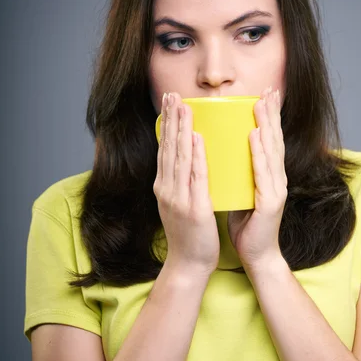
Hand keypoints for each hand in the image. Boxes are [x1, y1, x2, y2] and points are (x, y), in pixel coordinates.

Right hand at [153, 91, 219, 280]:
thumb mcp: (179, 204)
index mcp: (164, 187)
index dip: (167, 126)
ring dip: (181, 130)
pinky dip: (195, 156)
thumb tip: (187, 162)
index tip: (170, 104)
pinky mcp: (193, 208)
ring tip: (184, 107)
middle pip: (168, 148)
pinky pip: (195, 177)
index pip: (165, 150)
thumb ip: (180, 183)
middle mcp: (167, 189)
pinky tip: (196, 138)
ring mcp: (178, 198)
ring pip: (179, 157)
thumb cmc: (189, 235)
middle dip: (171, 120)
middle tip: (173, 95)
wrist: (188, 264)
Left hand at [227, 86, 287, 275]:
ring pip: (271, 151)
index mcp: (266, 176)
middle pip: (273, 140)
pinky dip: (258, 152)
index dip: (266, 118)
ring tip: (261, 103)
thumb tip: (218, 155)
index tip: (261, 95)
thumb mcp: (240, 192)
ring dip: (267, 125)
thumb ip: (236, 174)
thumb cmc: (245, 224)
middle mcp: (274, 178)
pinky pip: (263, 173)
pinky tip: (254, 135)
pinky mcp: (270, 202)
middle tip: (267, 90)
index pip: (266, 141)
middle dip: (271, 113)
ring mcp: (275, 189)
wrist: (255, 255)